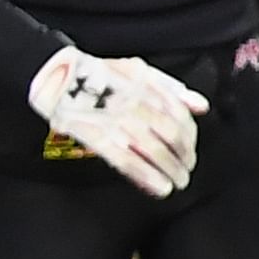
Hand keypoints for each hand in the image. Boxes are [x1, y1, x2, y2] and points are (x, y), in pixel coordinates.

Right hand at [29, 46, 208, 198]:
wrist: (57, 77)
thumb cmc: (99, 74)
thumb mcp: (139, 71)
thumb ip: (171, 88)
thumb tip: (201, 106)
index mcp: (148, 88)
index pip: (180, 117)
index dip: (190, 138)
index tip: (191, 151)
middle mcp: (137, 104)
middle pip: (171, 137)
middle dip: (183, 158)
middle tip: (186, 171)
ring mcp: (117, 121)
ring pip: (153, 151)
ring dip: (170, 171)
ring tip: (176, 183)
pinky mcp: (97, 136)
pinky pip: (127, 160)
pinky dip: (146, 176)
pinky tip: (158, 187)